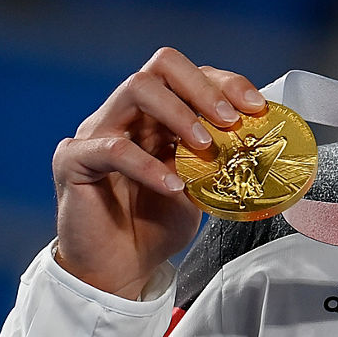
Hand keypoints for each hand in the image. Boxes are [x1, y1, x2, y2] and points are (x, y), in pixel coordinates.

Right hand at [52, 47, 267, 298]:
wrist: (118, 270)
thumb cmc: (154, 225)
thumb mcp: (200, 188)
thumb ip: (219, 161)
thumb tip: (262, 146)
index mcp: (155, 115)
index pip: (189, 75)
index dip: (225, 83)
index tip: (257, 107)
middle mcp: (125, 114)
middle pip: (161, 66)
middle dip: (203, 88)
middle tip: (230, 119)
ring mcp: (96, 132)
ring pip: (136, 89)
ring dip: (180, 113)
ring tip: (205, 146)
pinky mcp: (74, 161)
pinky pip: (112, 148)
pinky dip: (148, 165)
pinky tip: (173, 185)